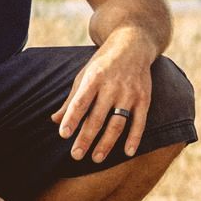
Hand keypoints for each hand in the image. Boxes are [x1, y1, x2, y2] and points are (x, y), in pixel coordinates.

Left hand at [55, 28, 157, 160]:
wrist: (133, 43)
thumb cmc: (104, 63)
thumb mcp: (85, 75)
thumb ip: (72, 99)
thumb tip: (56, 121)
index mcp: (94, 78)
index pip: (81, 102)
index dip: (72, 119)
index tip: (63, 135)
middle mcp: (112, 85)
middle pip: (98, 117)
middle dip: (86, 137)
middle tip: (76, 155)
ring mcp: (130, 92)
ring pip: (117, 123)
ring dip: (107, 143)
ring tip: (96, 158)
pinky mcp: (144, 98)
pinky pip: (140, 122)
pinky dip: (134, 138)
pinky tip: (126, 152)